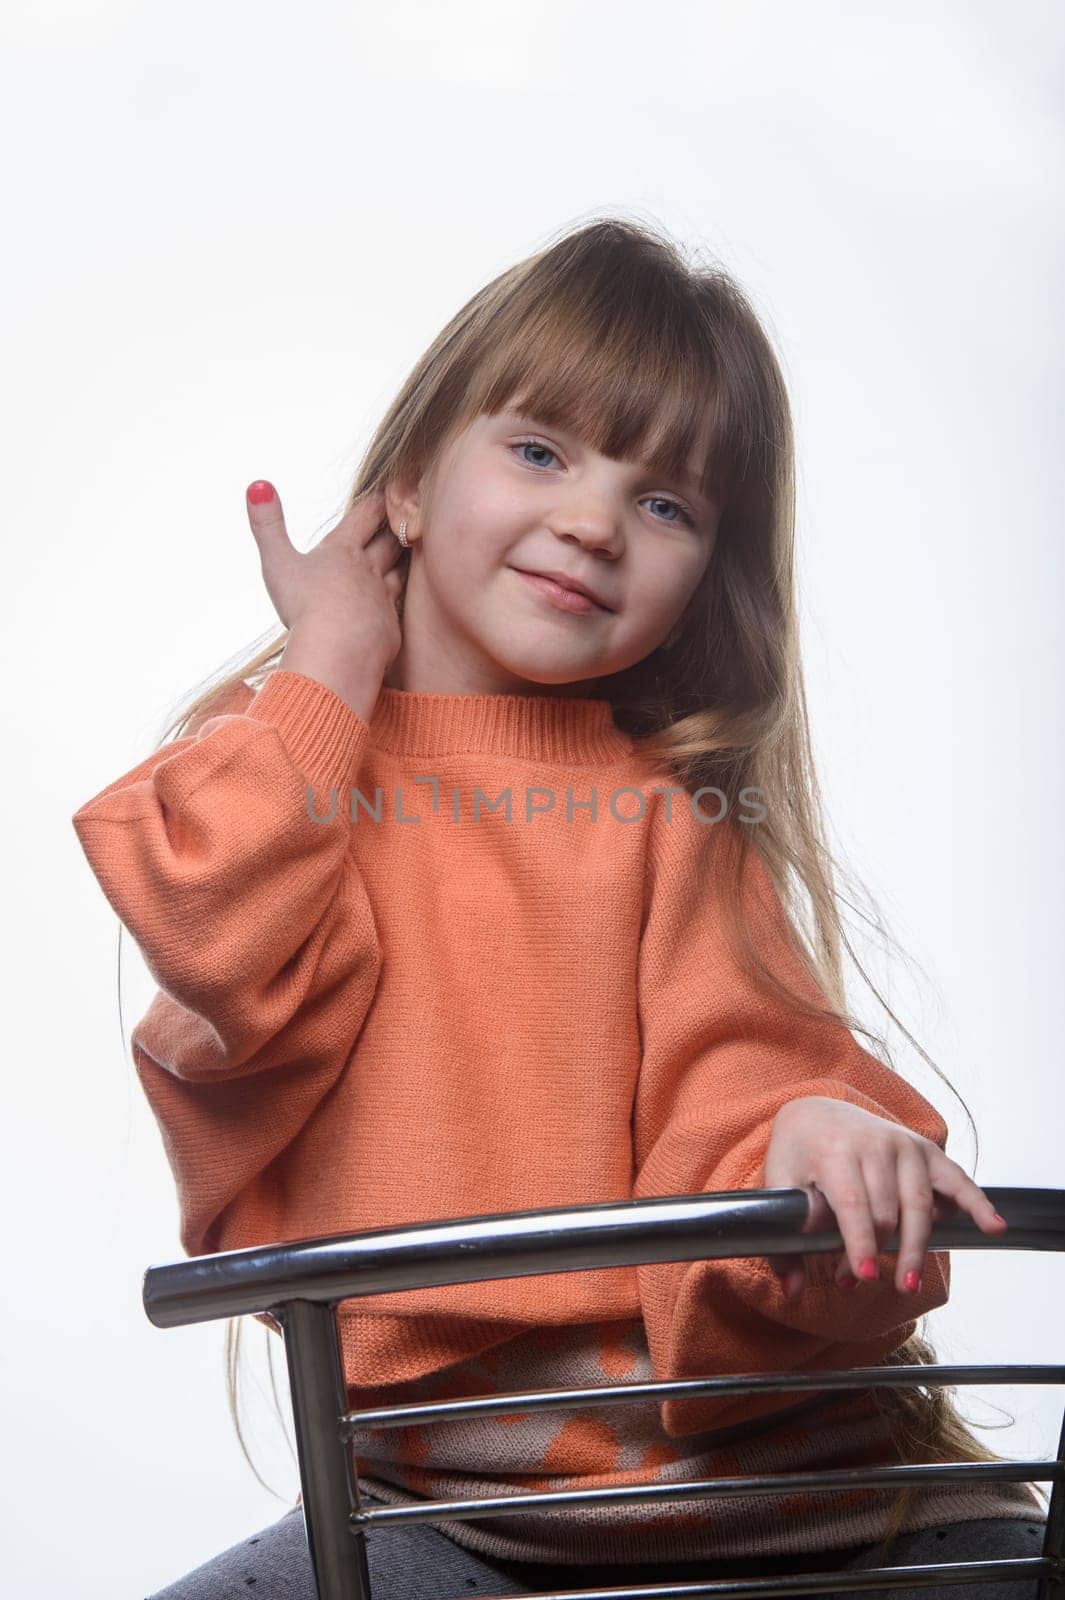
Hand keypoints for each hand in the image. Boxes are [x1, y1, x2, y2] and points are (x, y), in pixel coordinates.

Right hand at [245, 480, 408, 667]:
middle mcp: (369, 571)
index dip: (376, 502)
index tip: (386, 492)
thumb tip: (258, 485)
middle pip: (389, 542)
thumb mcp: (278, 562)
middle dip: (397, 528)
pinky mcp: (390, 628)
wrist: (337, 651)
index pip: (365, 517)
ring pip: (399, 574)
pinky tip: (395, 606)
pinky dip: (397, 604)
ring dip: (404, 563)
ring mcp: (383, 600)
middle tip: (406, 517)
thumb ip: (267, 525)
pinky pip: (397, 612)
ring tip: (409, 555)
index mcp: (342, 551)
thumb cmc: (303, 605)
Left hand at [760, 1096, 1007, 1300]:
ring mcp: (904, 1145)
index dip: (860, 1243)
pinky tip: (994, 1227)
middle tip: (866, 1284)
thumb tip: (793, 1291)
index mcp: (836, 1150)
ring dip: (916, 1247)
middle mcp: (875, 1144)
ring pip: (919, 1204)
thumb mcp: (779, 1184)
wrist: (817, 1110)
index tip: (864, 1278)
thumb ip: (784, 1237)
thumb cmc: (798, 1152)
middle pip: (887, 1210)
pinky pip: (956, 1179)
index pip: (854, 1203)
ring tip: (908, 1283)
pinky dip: (977, 1203)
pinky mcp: (925, 1150)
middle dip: (879, 1253)